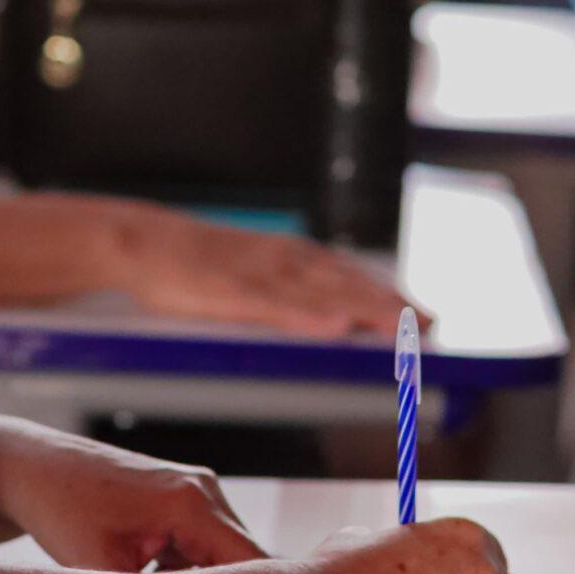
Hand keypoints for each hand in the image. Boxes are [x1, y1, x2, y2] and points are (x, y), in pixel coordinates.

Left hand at [0, 424, 265, 571]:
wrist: (31, 468)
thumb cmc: (59, 508)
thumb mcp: (99, 568)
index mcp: (191, 503)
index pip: (255, 568)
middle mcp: (204, 490)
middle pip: (246, 565)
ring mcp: (195, 490)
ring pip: (224, 559)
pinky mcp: (181, 498)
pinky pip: (204, 547)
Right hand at [109, 204, 422, 337]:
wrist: (143, 242)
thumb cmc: (194, 264)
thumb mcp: (249, 268)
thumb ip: (287, 288)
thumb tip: (328, 317)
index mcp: (288, 256)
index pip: (350, 276)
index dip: (389, 295)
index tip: (425, 315)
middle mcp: (282, 260)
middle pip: (346, 285)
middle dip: (391, 306)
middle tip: (430, 326)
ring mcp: (258, 275)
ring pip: (320, 294)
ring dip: (364, 310)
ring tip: (400, 327)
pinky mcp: (229, 292)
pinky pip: (275, 307)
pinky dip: (307, 318)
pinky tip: (333, 330)